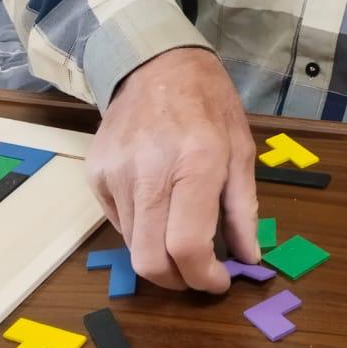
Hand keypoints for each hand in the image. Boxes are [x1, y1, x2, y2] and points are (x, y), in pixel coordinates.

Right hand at [87, 47, 259, 291]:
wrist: (156, 65)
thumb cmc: (208, 106)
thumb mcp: (242, 151)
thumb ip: (244, 210)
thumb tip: (250, 260)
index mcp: (196, 162)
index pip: (188, 246)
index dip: (204, 278)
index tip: (219, 281)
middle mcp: (149, 170)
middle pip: (150, 260)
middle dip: (177, 282)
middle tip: (197, 274)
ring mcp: (116, 172)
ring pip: (132, 246)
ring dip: (159, 255)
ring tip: (179, 233)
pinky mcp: (96, 173)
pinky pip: (117, 222)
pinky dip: (140, 230)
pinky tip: (157, 207)